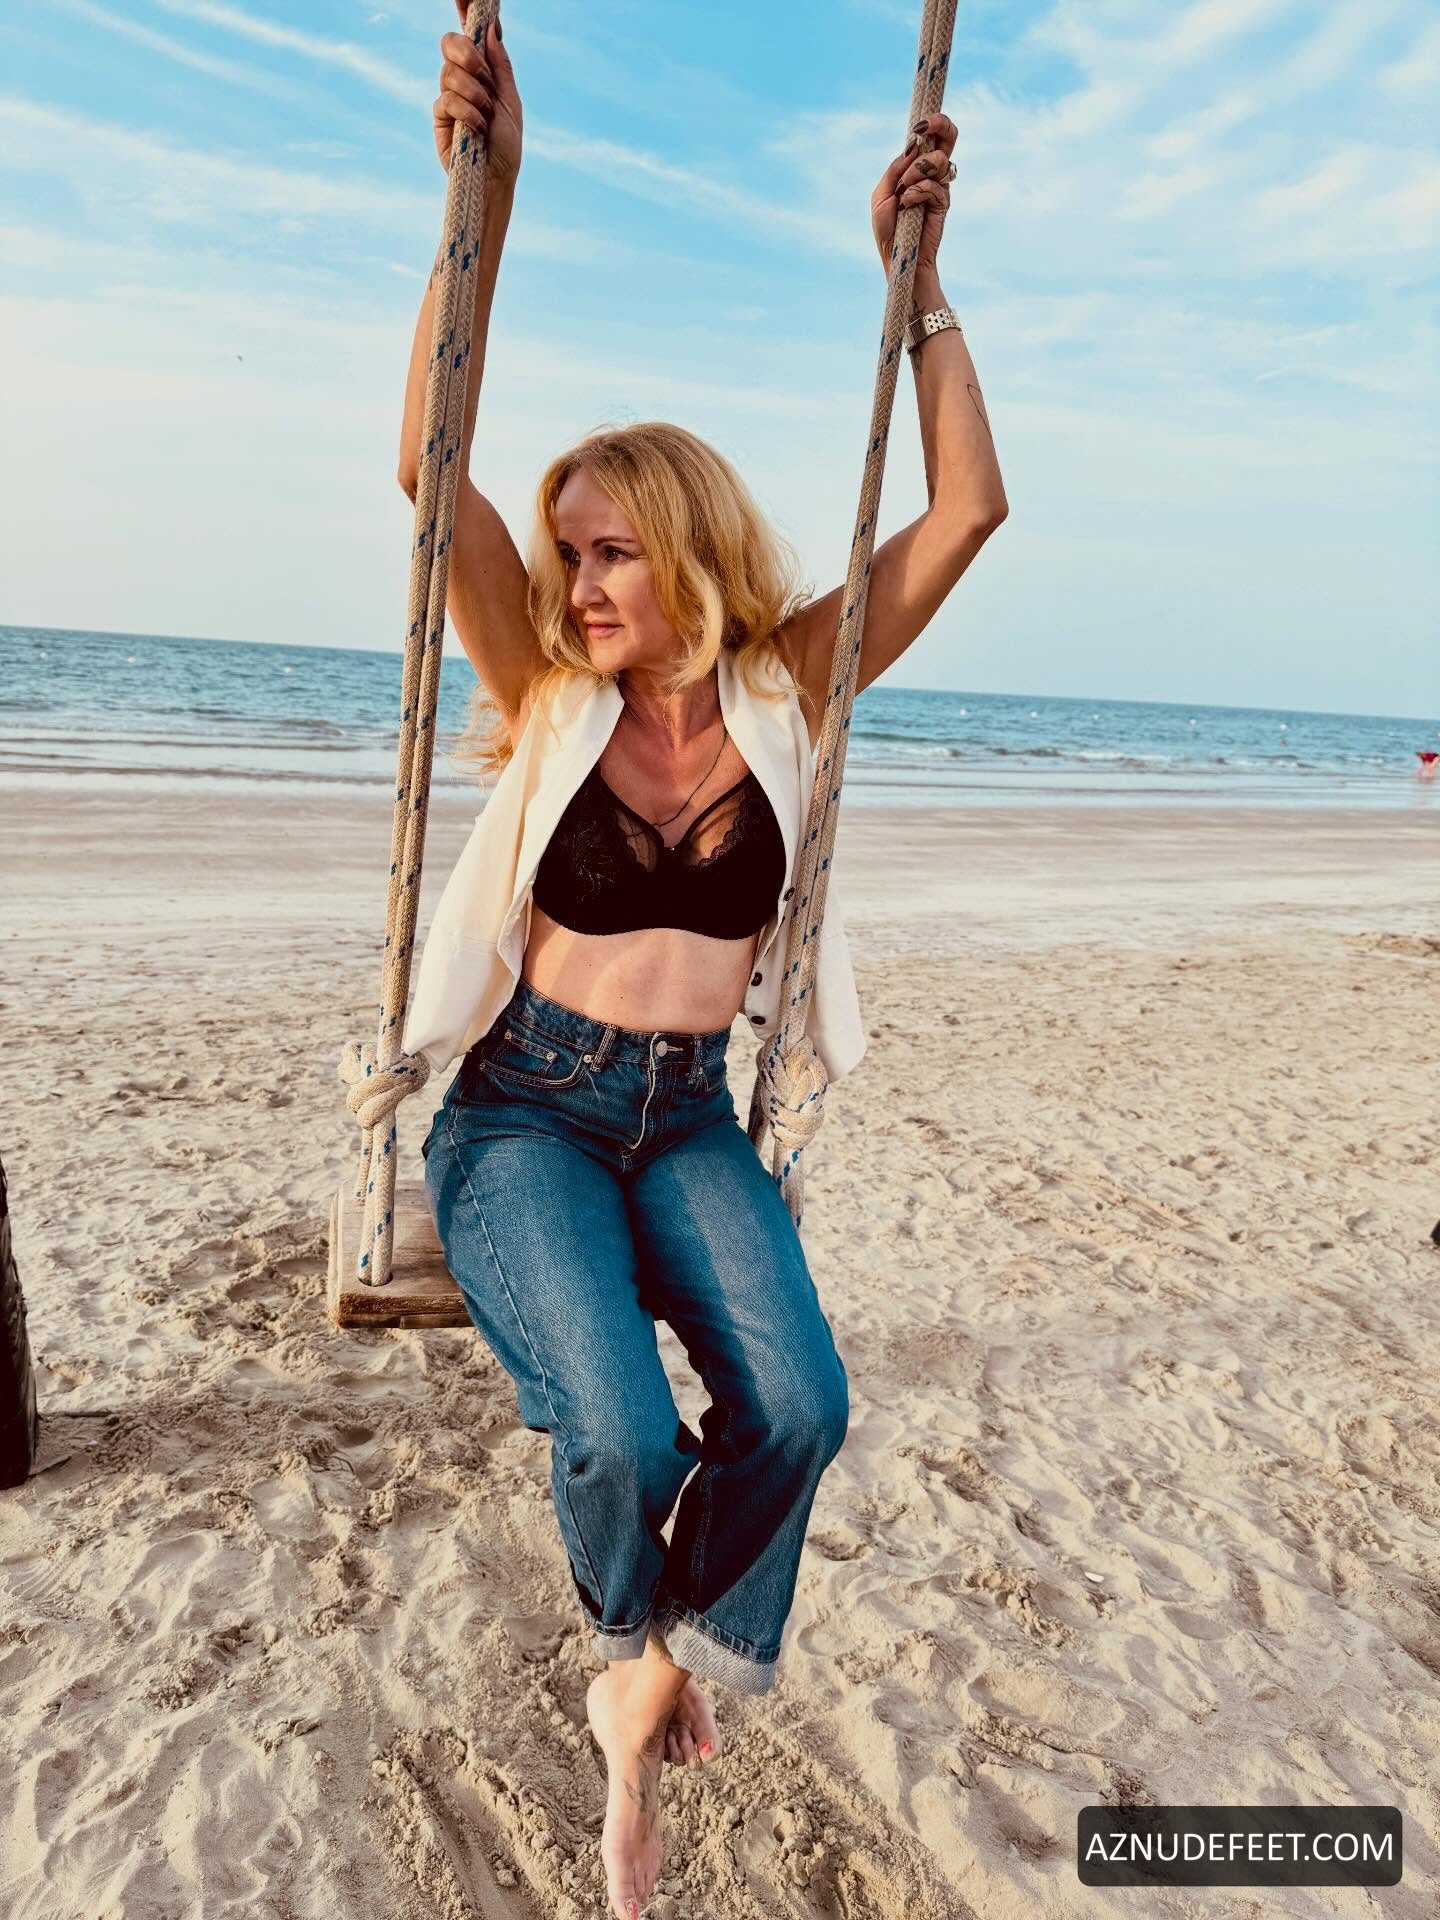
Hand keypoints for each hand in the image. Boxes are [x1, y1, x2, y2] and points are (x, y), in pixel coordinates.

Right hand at [433, 6, 521, 184]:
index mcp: (485, 71)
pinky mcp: (439, 115)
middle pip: (451, 42)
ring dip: (473, 92)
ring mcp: (450, 95)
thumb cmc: (506, 146)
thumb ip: (501, 68)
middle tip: (483, 77)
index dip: (466, 10)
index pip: (472, 34)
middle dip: (467, 54)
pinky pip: (446, 98)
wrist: (495, 180)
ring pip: (449, 70)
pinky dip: (466, 111)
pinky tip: (477, 127)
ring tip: (486, 115)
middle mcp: (465, 78)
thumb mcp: (511, 103)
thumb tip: (492, 30)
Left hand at [871, 112, 956, 278]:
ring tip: (904, 192)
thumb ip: (895, 170)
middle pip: (948, 137)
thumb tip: (913, 147)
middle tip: (923, 129)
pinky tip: (908, 206)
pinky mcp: (944, 203)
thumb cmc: (887, 229)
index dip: (930, 123)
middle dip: (940, 124)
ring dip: (917, 172)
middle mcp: (930, 173)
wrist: (898, 258)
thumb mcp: (881, 195)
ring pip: (941, 159)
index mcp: (914, 168)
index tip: (918, 127)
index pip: (930, 138)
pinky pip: (936, 185)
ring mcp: (939, 186)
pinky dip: (918, 192)